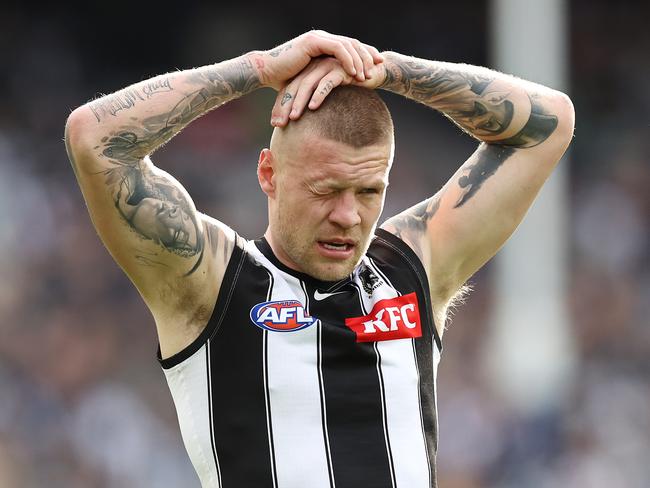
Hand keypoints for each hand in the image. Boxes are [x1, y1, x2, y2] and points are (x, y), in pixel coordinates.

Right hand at [249, 30, 382, 90]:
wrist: (266, 72)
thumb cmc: (283, 80)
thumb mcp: (310, 81)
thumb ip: (323, 82)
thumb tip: (334, 96)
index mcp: (322, 44)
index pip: (349, 47)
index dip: (364, 54)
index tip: (377, 65)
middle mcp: (322, 38)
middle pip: (352, 43)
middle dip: (368, 54)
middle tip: (380, 66)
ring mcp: (318, 38)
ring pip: (347, 45)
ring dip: (359, 60)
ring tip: (367, 75)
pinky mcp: (313, 42)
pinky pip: (337, 49)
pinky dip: (348, 60)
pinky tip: (354, 73)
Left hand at [270, 55, 386, 126]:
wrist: (375, 72)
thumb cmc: (352, 86)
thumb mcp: (331, 95)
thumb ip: (317, 103)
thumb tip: (304, 126)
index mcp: (309, 71)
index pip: (290, 89)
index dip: (281, 106)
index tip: (275, 124)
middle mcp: (315, 66)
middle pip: (295, 87)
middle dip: (285, 106)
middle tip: (279, 124)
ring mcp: (327, 66)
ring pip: (308, 84)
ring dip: (299, 102)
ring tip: (293, 118)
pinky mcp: (340, 69)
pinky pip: (326, 83)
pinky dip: (318, 95)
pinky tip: (313, 107)